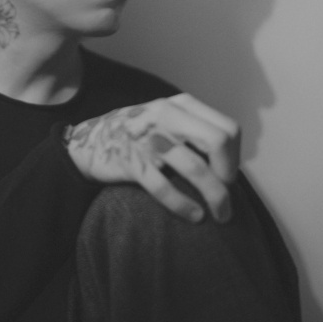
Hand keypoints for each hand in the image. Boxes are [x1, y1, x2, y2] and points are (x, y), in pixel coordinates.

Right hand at [65, 93, 240, 222]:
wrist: (87, 142)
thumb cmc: (138, 136)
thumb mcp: (168, 119)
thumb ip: (196, 130)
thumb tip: (231, 163)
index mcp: (181, 106)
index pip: (228, 129)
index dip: (235, 158)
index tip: (228, 177)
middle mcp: (167, 116)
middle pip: (218, 142)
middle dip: (229, 174)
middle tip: (227, 194)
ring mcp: (148, 138)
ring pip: (195, 168)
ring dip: (215, 196)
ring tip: (221, 215)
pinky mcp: (132, 162)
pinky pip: (165, 187)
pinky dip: (184, 205)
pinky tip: (195, 216)